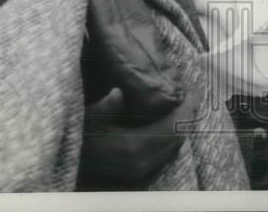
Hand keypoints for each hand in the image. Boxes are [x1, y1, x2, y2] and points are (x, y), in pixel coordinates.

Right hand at [77, 84, 198, 188]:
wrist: (72, 165)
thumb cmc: (79, 138)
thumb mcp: (86, 119)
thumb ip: (104, 107)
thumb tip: (118, 93)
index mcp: (134, 146)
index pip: (174, 126)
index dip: (188, 108)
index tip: (194, 91)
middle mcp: (143, 162)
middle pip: (178, 137)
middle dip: (188, 116)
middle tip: (193, 96)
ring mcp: (142, 172)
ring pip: (173, 147)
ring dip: (182, 127)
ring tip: (186, 107)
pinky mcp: (140, 175)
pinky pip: (166, 155)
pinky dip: (173, 139)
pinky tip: (172, 125)